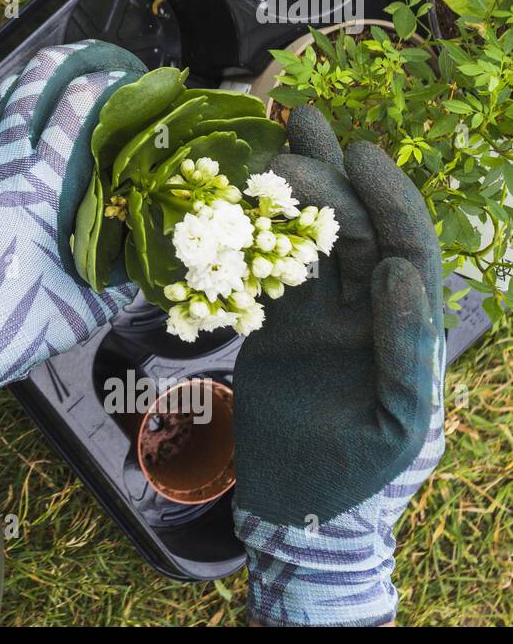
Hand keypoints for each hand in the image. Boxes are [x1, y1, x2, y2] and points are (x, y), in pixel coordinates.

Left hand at [0, 41, 146, 454]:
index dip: (112, 82)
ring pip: (4, 98)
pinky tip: (23, 128)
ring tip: (68, 81)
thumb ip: (118, 281)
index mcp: (38, 185)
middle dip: (74, 59)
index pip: (79, 104)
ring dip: (38, 80)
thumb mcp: (77, 312)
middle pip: (36, 79)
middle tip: (104, 62)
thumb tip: (146, 261)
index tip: (139, 82)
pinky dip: (8, 112)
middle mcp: (0, 162)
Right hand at [232, 106, 445, 626]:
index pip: (404, 248)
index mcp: (404, 330)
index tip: (358, 153)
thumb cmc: (358, 477)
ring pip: (310, 241)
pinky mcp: (277, 328)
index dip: (386, 197)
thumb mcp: (397, 423)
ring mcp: (320, 318)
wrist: (297, 508)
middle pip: (353, 230)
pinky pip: (266, 271)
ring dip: (294, 192)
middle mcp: (366, 314)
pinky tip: (238, 198)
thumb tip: (394, 274)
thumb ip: (405, 349)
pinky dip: (254, 235)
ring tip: (274, 140)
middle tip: (293, 135)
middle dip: (329, 179)